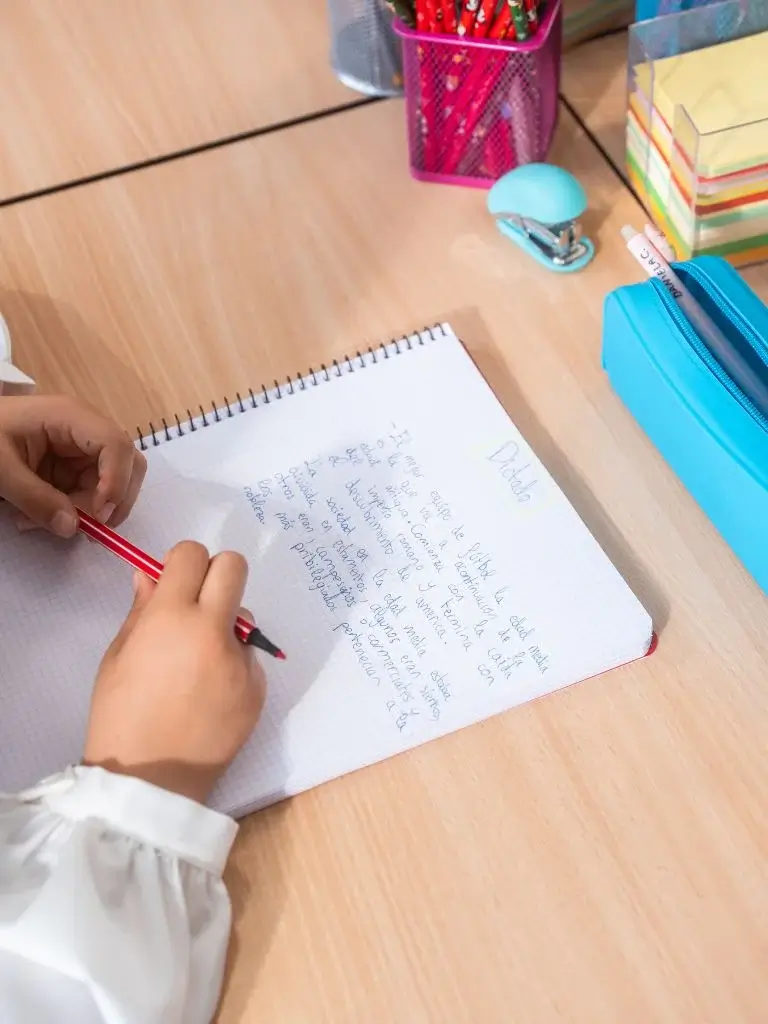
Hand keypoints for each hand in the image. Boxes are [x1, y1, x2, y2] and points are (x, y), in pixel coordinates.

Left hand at [0, 394, 144, 536]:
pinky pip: (90, 492)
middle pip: (127, 463)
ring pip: (111, 483)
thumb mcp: (1, 470)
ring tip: (48, 522)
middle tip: (89, 528)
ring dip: (90, 510)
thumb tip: (72, 528)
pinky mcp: (73, 465)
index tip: (100, 515)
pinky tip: (44, 516)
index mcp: (70, 417)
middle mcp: (86, 430)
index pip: (116, 444)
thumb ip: (35, 499)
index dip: (117, 481)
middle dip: (114, 500)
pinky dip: (75, 510)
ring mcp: (81, 448)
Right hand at [84, 542, 266, 804]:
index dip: (182, 562)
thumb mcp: (117, 658)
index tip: (174, 580)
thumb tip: (150, 577)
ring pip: (246, 616)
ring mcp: (242, 660)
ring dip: (226, 623)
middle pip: (234, 567)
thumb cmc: (120, 717)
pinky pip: (250, 657)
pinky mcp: (259, 688)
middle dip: (216, 574)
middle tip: (197, 602)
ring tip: (197, 662)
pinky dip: (232, 663)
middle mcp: (213, 631)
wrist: (150, 781)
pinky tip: (209, 693)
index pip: (193, 554)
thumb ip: (140, 611)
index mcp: (171, 617)